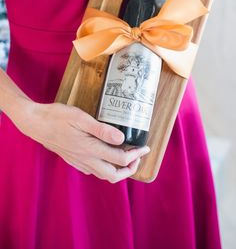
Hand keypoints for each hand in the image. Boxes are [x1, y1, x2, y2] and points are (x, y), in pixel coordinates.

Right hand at [13, 99, 149, 182]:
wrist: (35, 123)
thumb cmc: (57, 117)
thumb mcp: (80, 118)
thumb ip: (102, 130)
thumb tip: (122, 140)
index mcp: (90, 149)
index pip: (120, 159)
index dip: (136, 155)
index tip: (145, 147)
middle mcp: (85, 159)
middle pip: (113, 175)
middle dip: (129, 168)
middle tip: (137, 156)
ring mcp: (78, 162)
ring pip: (102, 175)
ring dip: (117, 170)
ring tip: (125, 157)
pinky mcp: (72, 160)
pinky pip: (92, 170)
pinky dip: (104, 167)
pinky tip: (105, 155)